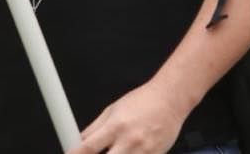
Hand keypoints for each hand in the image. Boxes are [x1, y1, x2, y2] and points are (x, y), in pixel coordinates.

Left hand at [68, 79, 186, 153]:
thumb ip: (96, 127)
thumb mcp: (113, 108)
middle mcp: (128, 141)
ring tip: (115, 151)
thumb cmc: (142, 101)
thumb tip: (79, 141)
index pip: (88, 146)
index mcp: (115, 126)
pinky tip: (128, 153)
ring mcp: (142, 153)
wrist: (169, 100)